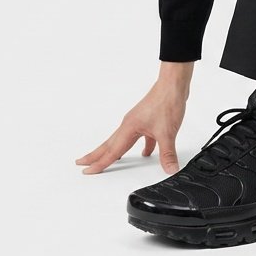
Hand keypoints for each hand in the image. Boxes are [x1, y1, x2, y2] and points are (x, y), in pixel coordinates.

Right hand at [74, 64, 192, 174]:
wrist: (173, 84)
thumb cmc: (166, 101)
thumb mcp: (167, 133)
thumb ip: (167, 153)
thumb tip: (170, 170)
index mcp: (129, 128)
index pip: (112, 151)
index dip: (99, 163)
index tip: (86, 171)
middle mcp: (130, 124)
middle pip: (109, 144)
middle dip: (95, 155)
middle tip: (81, 162)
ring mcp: (138, 121)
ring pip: (122, 140)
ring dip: (114, 151)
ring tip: (108, 159)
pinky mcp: (148, 119)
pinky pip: (139, 136)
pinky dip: (141, 146)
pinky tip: (145, 152)